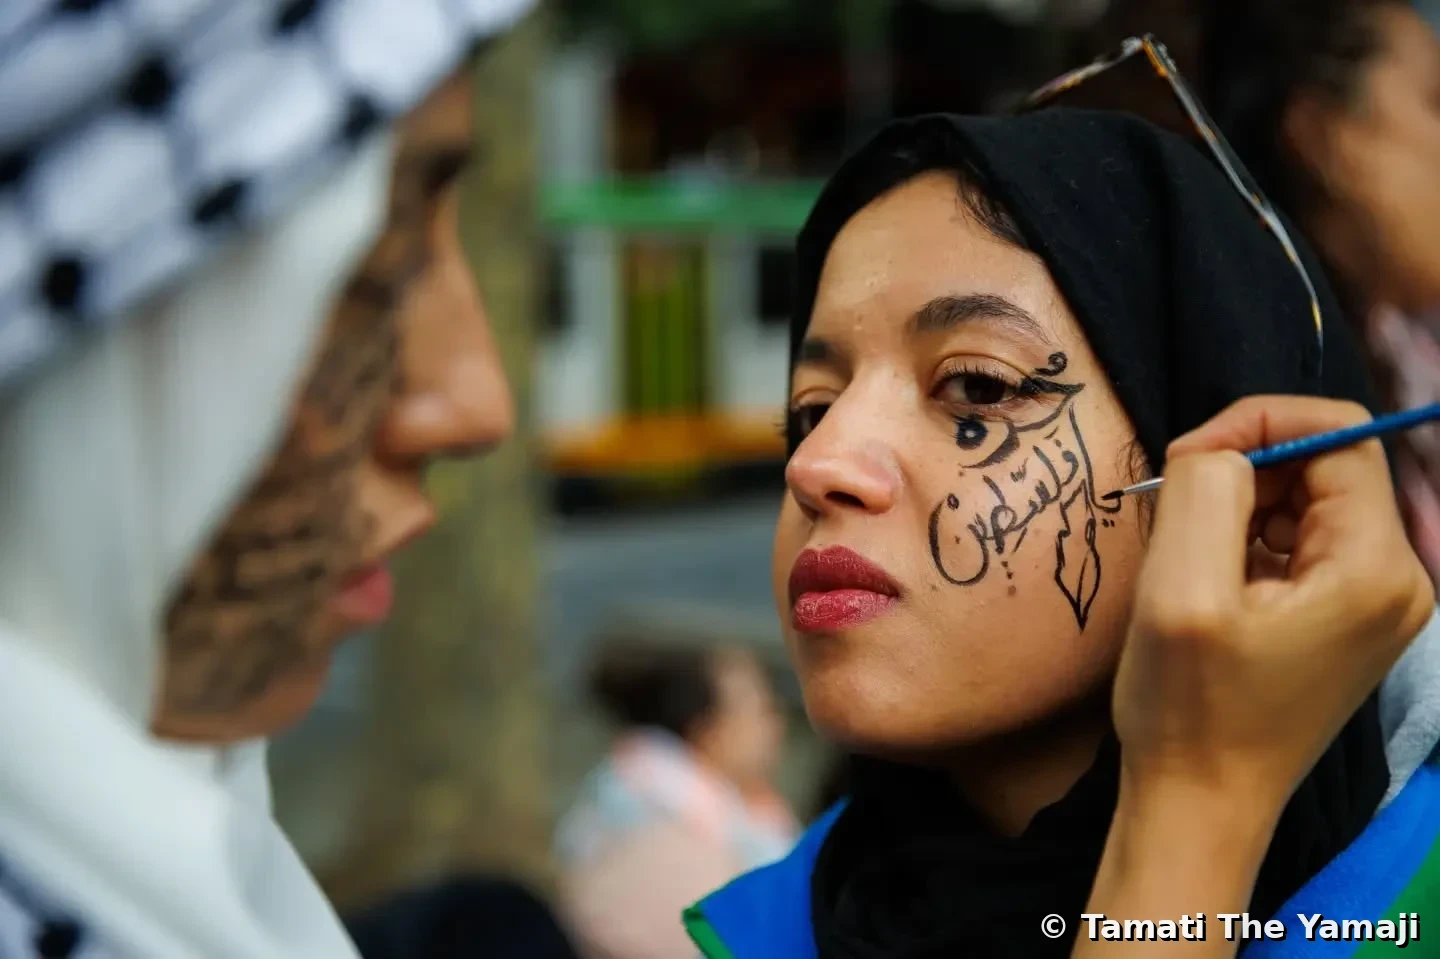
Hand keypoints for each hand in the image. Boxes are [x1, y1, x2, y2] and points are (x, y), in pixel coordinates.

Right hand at [1113, 395, 1434, 809]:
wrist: (1201, 804)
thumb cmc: (1189, 708)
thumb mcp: (1180, 587)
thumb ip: (1204, 489)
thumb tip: (1216, 451)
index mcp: (1377, 567)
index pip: (1337, 436)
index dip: (1256, 424)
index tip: (1183, 460)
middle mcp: (1397, 580)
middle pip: (1323, 466)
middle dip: (1242, 468)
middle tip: (1174, 514)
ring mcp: (1375, 604)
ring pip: (1305, 502)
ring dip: (1236, 509)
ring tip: (1190, 563)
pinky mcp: (1343, 620)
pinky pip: (1298, 543)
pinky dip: (1244, 543)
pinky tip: (1210, 587)